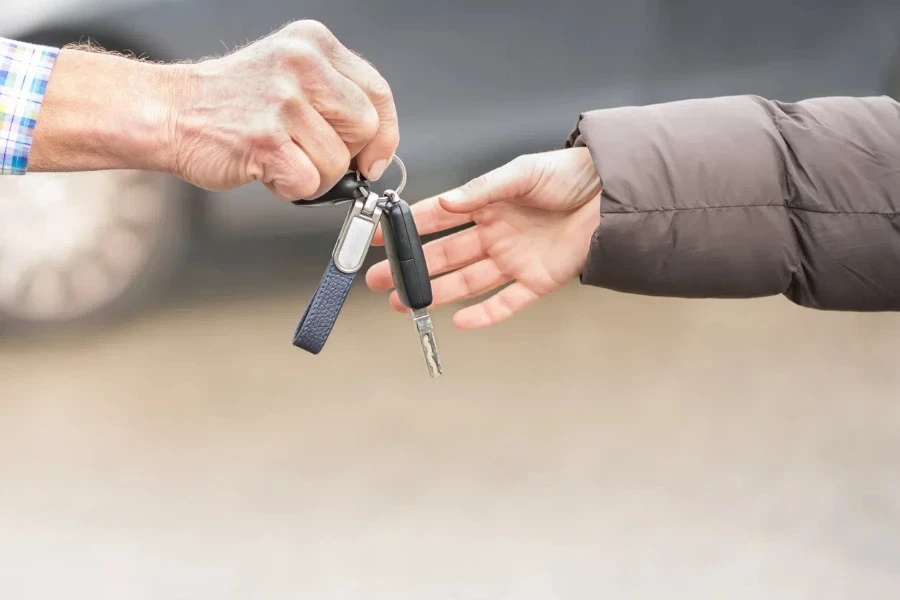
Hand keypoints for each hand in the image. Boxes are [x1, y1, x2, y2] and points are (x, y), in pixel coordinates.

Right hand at [169, 20, 398, 197]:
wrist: (169, 112)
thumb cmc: (232, 103)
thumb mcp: (290, 75)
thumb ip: (335, 97)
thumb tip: (377, 146)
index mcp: (313, 43)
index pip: (378, 92)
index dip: (384, 134)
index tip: (373, 157)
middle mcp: (301, 64)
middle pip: (365, 128)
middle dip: (345, 154)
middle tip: (310, 153)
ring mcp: (283, 101)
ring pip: (338, 162)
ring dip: (314, 175)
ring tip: (280, 157)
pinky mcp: (266, 138)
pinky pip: (310, 183)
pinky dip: (291, 188)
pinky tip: (266, 169)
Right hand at [366, 147, 601, 328]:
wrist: (611, 193)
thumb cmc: (569, 175)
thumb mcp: (521, 173)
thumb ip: (483, 189)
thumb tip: (448, 201)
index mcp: (487, 204)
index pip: (438, 218)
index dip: (407, 227)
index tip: (379, 234)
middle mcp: (495, 234)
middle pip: (444, 255)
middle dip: (411, 267)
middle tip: (381, 278)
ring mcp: (513, 259)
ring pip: (466, 282)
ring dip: (437, 293)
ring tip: (406, 303)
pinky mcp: (537, 280)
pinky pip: (506, 302)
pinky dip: (485, 314)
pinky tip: (460, 320)